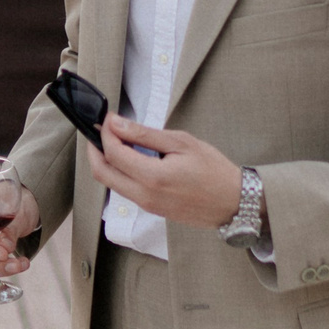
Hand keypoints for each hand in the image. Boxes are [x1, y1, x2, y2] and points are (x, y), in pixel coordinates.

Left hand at [86, 113, 242, 228]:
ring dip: (105, 162)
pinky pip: (125, 191)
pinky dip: (119, 173)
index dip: (105, 133)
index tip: (109, 119)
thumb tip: (117, 124)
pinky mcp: (151, 210)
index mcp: (152, 177)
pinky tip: (129, 158)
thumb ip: (145, 134)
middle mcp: (144, 195)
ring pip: (111, 184)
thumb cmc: (214, 170)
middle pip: (102, 173)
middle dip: (94, 150)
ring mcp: (146, 206)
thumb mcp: (182, 143)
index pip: (113, 153)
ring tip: (114, 141)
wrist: (235, 203)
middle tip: (98, 132)